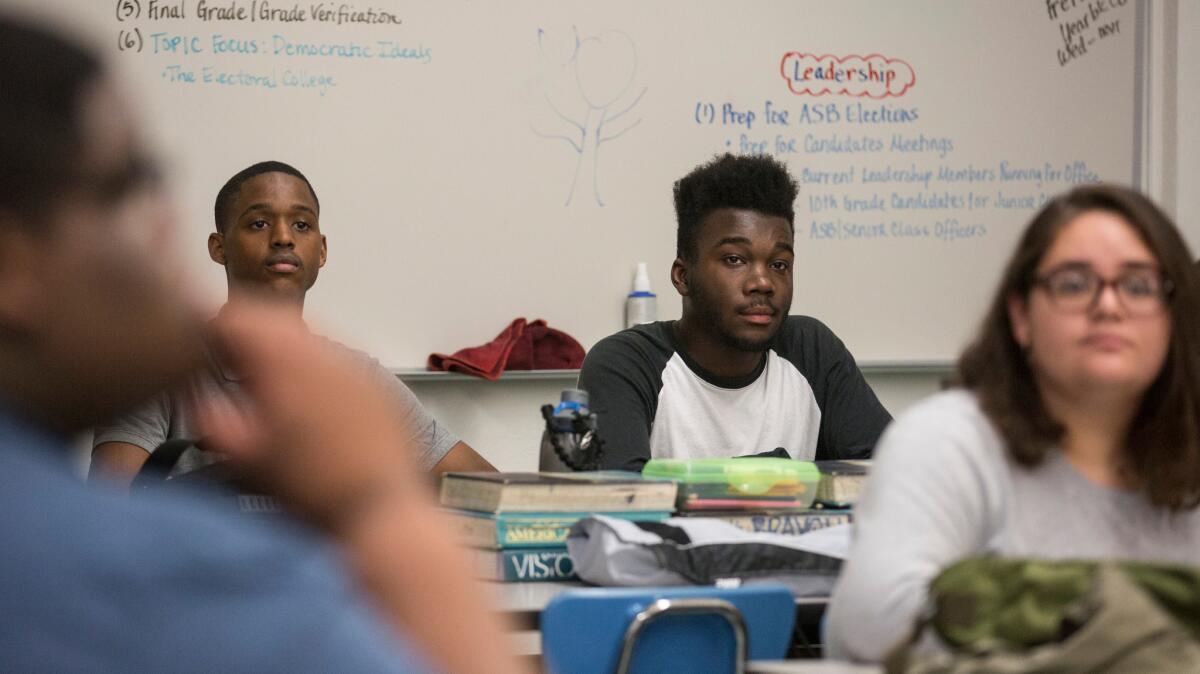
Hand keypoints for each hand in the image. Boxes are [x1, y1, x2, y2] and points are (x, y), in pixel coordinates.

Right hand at [194, 301, 421, 531]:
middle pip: (274, 315)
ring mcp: (355, 361)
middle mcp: (322, 349)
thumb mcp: (247, 458)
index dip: (213, 326)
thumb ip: (212, 420)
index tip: (201, 346)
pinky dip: (313, 360)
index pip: (238, 316)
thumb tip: (195, 394)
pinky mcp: (376, 379)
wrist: (380, 506)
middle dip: (248, 330)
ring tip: (267, 376)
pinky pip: (337, 353)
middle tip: (230, 359)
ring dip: (281, 343)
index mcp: (284, 360)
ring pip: (308, 331)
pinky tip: (307, 391)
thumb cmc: (308, 485)